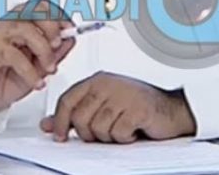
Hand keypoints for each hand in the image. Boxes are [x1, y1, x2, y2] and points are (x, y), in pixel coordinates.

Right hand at [0, 0, 74, 124]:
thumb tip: (70, 38)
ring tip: (48, 69)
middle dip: (52, 28)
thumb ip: (54, 52)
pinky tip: (36, 82)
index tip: (69, 31)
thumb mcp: (38, 67)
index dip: (59, 15)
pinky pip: (14, 55)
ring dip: (43, 50)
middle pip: (35, 9)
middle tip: (57, 46)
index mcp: (19, 23)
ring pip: (25, 29)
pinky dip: (30, 71)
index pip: (42, 6)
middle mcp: (8, 25)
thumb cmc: (3, 80)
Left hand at [39, 71, 196, 142]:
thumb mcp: (102, 107)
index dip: (59, 121)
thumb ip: (75, 113)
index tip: (59, 135)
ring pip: (98, 128)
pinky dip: (125, 138)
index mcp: (97, 80)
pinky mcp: (137, 109)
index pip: (67, 100)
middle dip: (88, 134)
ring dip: (109, 137)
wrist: (170, 110)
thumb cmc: (136, 107)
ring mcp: (123, 95)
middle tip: (103, 133)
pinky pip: (118, 133)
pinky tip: (132, 131)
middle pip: (80, 118)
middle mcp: (108, 84)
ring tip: (120, 129)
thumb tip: (47, 124)